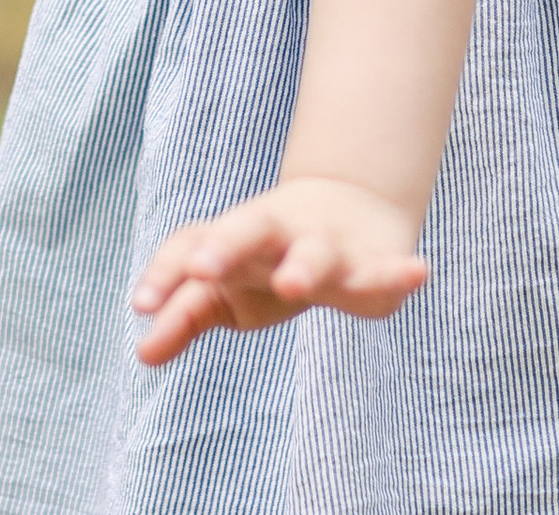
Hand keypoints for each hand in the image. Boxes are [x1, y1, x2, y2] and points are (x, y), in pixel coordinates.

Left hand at [130, 175, 428, 366]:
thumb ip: (185, 313)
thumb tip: (143, 352)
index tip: (140, 305)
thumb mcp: (226, 286)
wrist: (346, 206)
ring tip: (293, 283)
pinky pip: (387, 270)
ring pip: (314, 253)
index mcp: (235, 240)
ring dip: (303, 266)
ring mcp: (326, 248)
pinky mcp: (373, 266)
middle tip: (201, 269)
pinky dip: (400, 271)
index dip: (167, 275)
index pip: (194, 247)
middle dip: (225, 246)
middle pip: (249, 229)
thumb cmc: (266, 258)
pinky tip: (418, 272)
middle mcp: (278, 236)